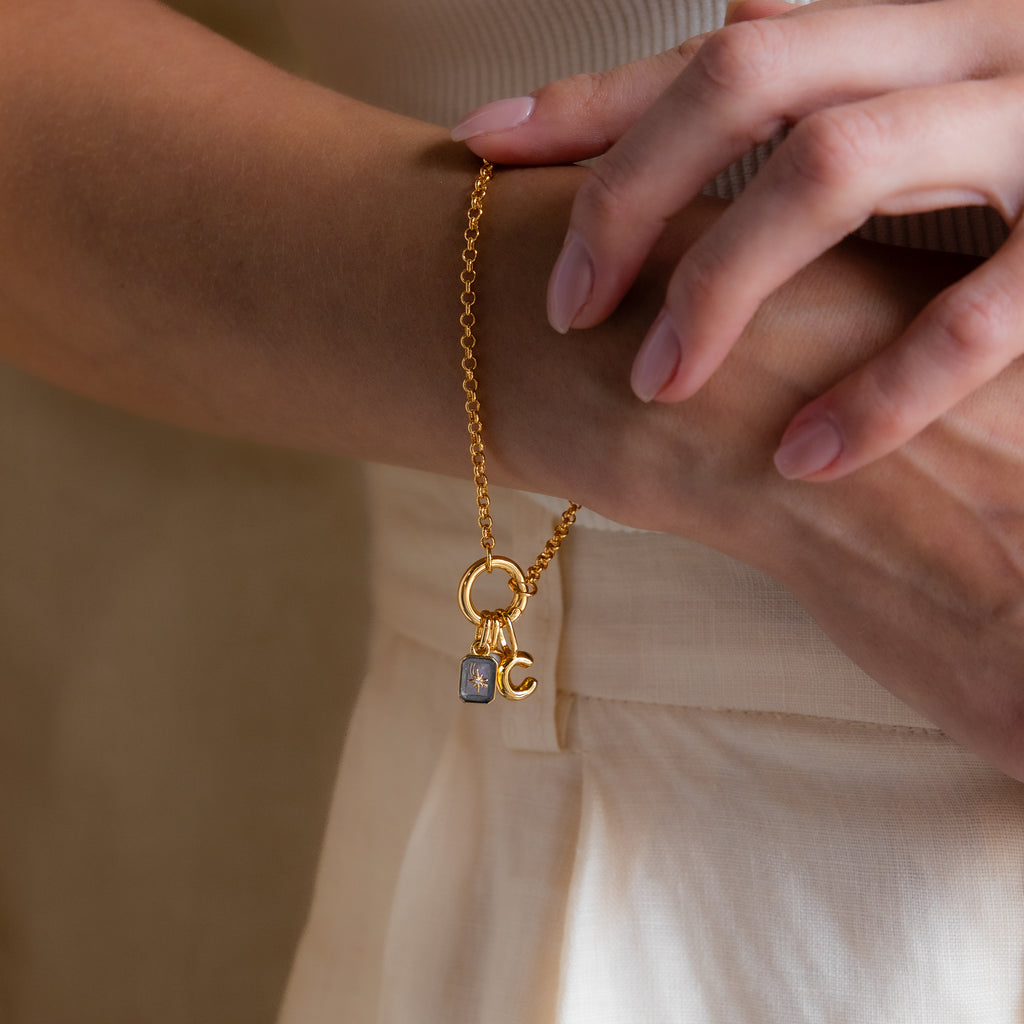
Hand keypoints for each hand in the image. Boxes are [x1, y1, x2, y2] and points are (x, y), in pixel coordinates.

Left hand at [454, 0, 1023, 481]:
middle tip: (566, 307)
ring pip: (837, 165)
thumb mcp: (928, 92)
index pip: (712, 49)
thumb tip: (735, 4)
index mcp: (905, 18)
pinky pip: (977, 314)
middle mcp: (965, 37)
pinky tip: (798, 456)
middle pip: (750, 73)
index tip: (482, 149)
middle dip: (634, 190)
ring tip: (652, 385)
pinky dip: (878, 389)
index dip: (587, 101)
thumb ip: (831, 70)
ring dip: (723, 282)